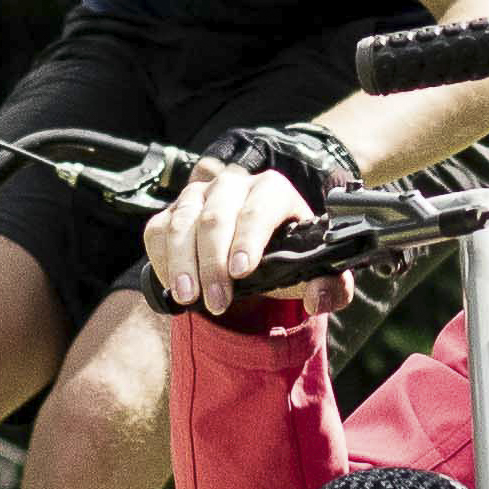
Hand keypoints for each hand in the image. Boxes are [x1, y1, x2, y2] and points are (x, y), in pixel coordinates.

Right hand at [144, 162, 328, 314]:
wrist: (256, 257)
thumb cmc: (287, 259)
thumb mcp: (315, 274)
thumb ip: (332, 287)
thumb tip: (318, 298)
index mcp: (273, 191)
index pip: (259, 209)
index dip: (248, 239)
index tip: (243, 272)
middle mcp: (233, 185)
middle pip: (216, 217)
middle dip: (214, 264)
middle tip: (219, 302)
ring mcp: (198, 196)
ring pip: (182, 223)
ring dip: (183, 264)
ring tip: (190, 299)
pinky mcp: (171, 212)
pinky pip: (157, 232)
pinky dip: (162, 262)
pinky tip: (175, 288)